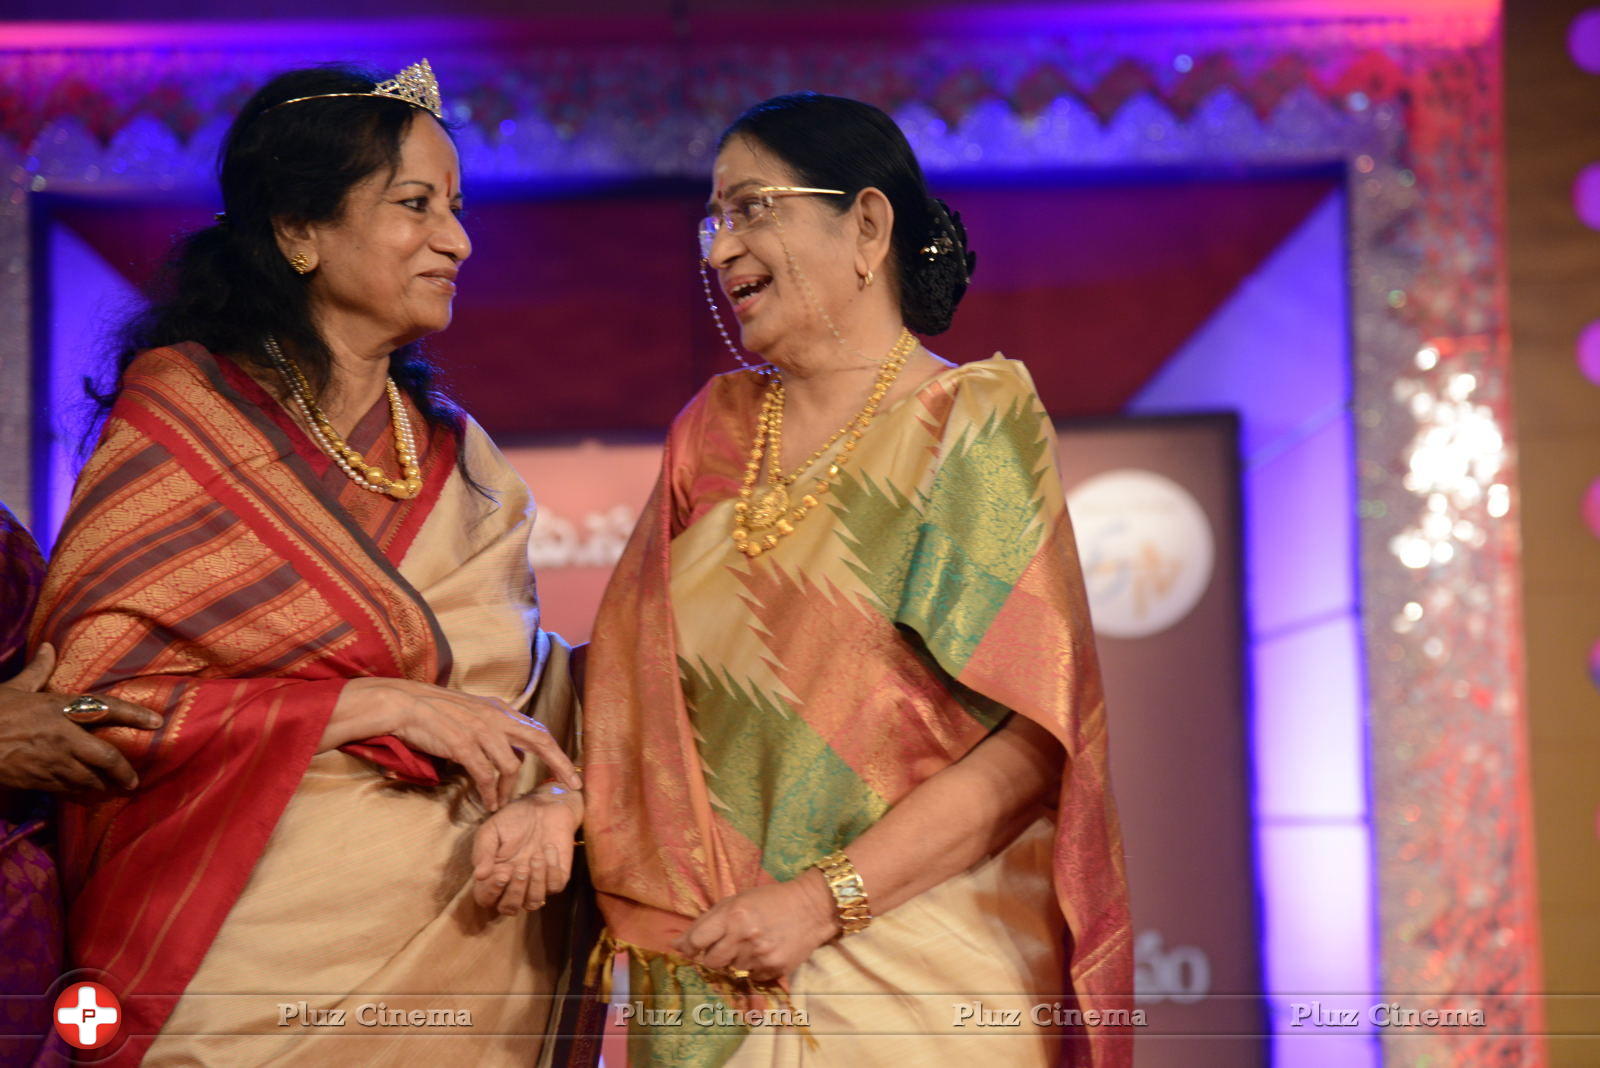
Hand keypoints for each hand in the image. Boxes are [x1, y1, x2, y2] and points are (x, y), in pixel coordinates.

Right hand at [0, 643, 163, 791]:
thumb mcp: (13, 688)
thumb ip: (37, 670)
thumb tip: (49, 646)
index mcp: (57, 707)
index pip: (106, 709)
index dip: (134, 715)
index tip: (157, 722)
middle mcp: (60, 735)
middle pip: (104, 756)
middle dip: (122, 770)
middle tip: (134, 780)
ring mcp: (49, 761)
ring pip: (87, 778)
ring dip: (103, 785)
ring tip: (115, 790)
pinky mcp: (35, 780)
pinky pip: (65, 789)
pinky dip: (79, 793)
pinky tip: (87, 796)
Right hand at [333, 677, 580, 810]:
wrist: (405, 704)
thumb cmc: (437, 711)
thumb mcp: (474, 712)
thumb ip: (496, 728)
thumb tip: (514, 752)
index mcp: (501, 710)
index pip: (539, 730)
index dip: (558, 751)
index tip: (571, 771)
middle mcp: (497, 717)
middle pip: (540, 741)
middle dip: (559, 764)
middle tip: (572, 786)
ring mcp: (481, 730)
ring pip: (510, 765)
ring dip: (510, 789)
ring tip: (503, 803)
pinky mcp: (463, 745)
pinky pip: (485, 775)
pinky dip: (491, 792)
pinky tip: (490, 802)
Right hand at [471, 785, 582, 913]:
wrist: (544, 805)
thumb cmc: (514, 819)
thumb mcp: (491, 830)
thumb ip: (483, 852)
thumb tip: (478, 876)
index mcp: (493, 876)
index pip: (486, 898)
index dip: (491, 891)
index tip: (502, 872)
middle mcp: (513, 884)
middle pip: (509, 908)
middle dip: (515, 891)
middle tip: (520, 868)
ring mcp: (536, 883)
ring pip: (533, 903)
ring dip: (535, 882)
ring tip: (536, 856)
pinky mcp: (558, 877)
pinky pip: (555, 887)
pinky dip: (552, 869)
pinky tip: (549, 848)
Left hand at [673, 871, 839, 982]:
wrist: (811, 907)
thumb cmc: (769, 900)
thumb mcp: (736, 900)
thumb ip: (706, 921)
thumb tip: (676, 945)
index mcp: (733, 914)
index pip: (697, 940)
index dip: (689, 947)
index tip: (690, 949)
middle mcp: (745, 936)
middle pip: (711, 961)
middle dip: (714, 956)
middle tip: (727, 944)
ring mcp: (761, 955)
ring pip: (731, 970)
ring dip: (736, 961)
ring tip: (752, 944)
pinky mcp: (775, 968)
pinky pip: (752, 978)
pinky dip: (754, 968)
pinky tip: (765, 952)